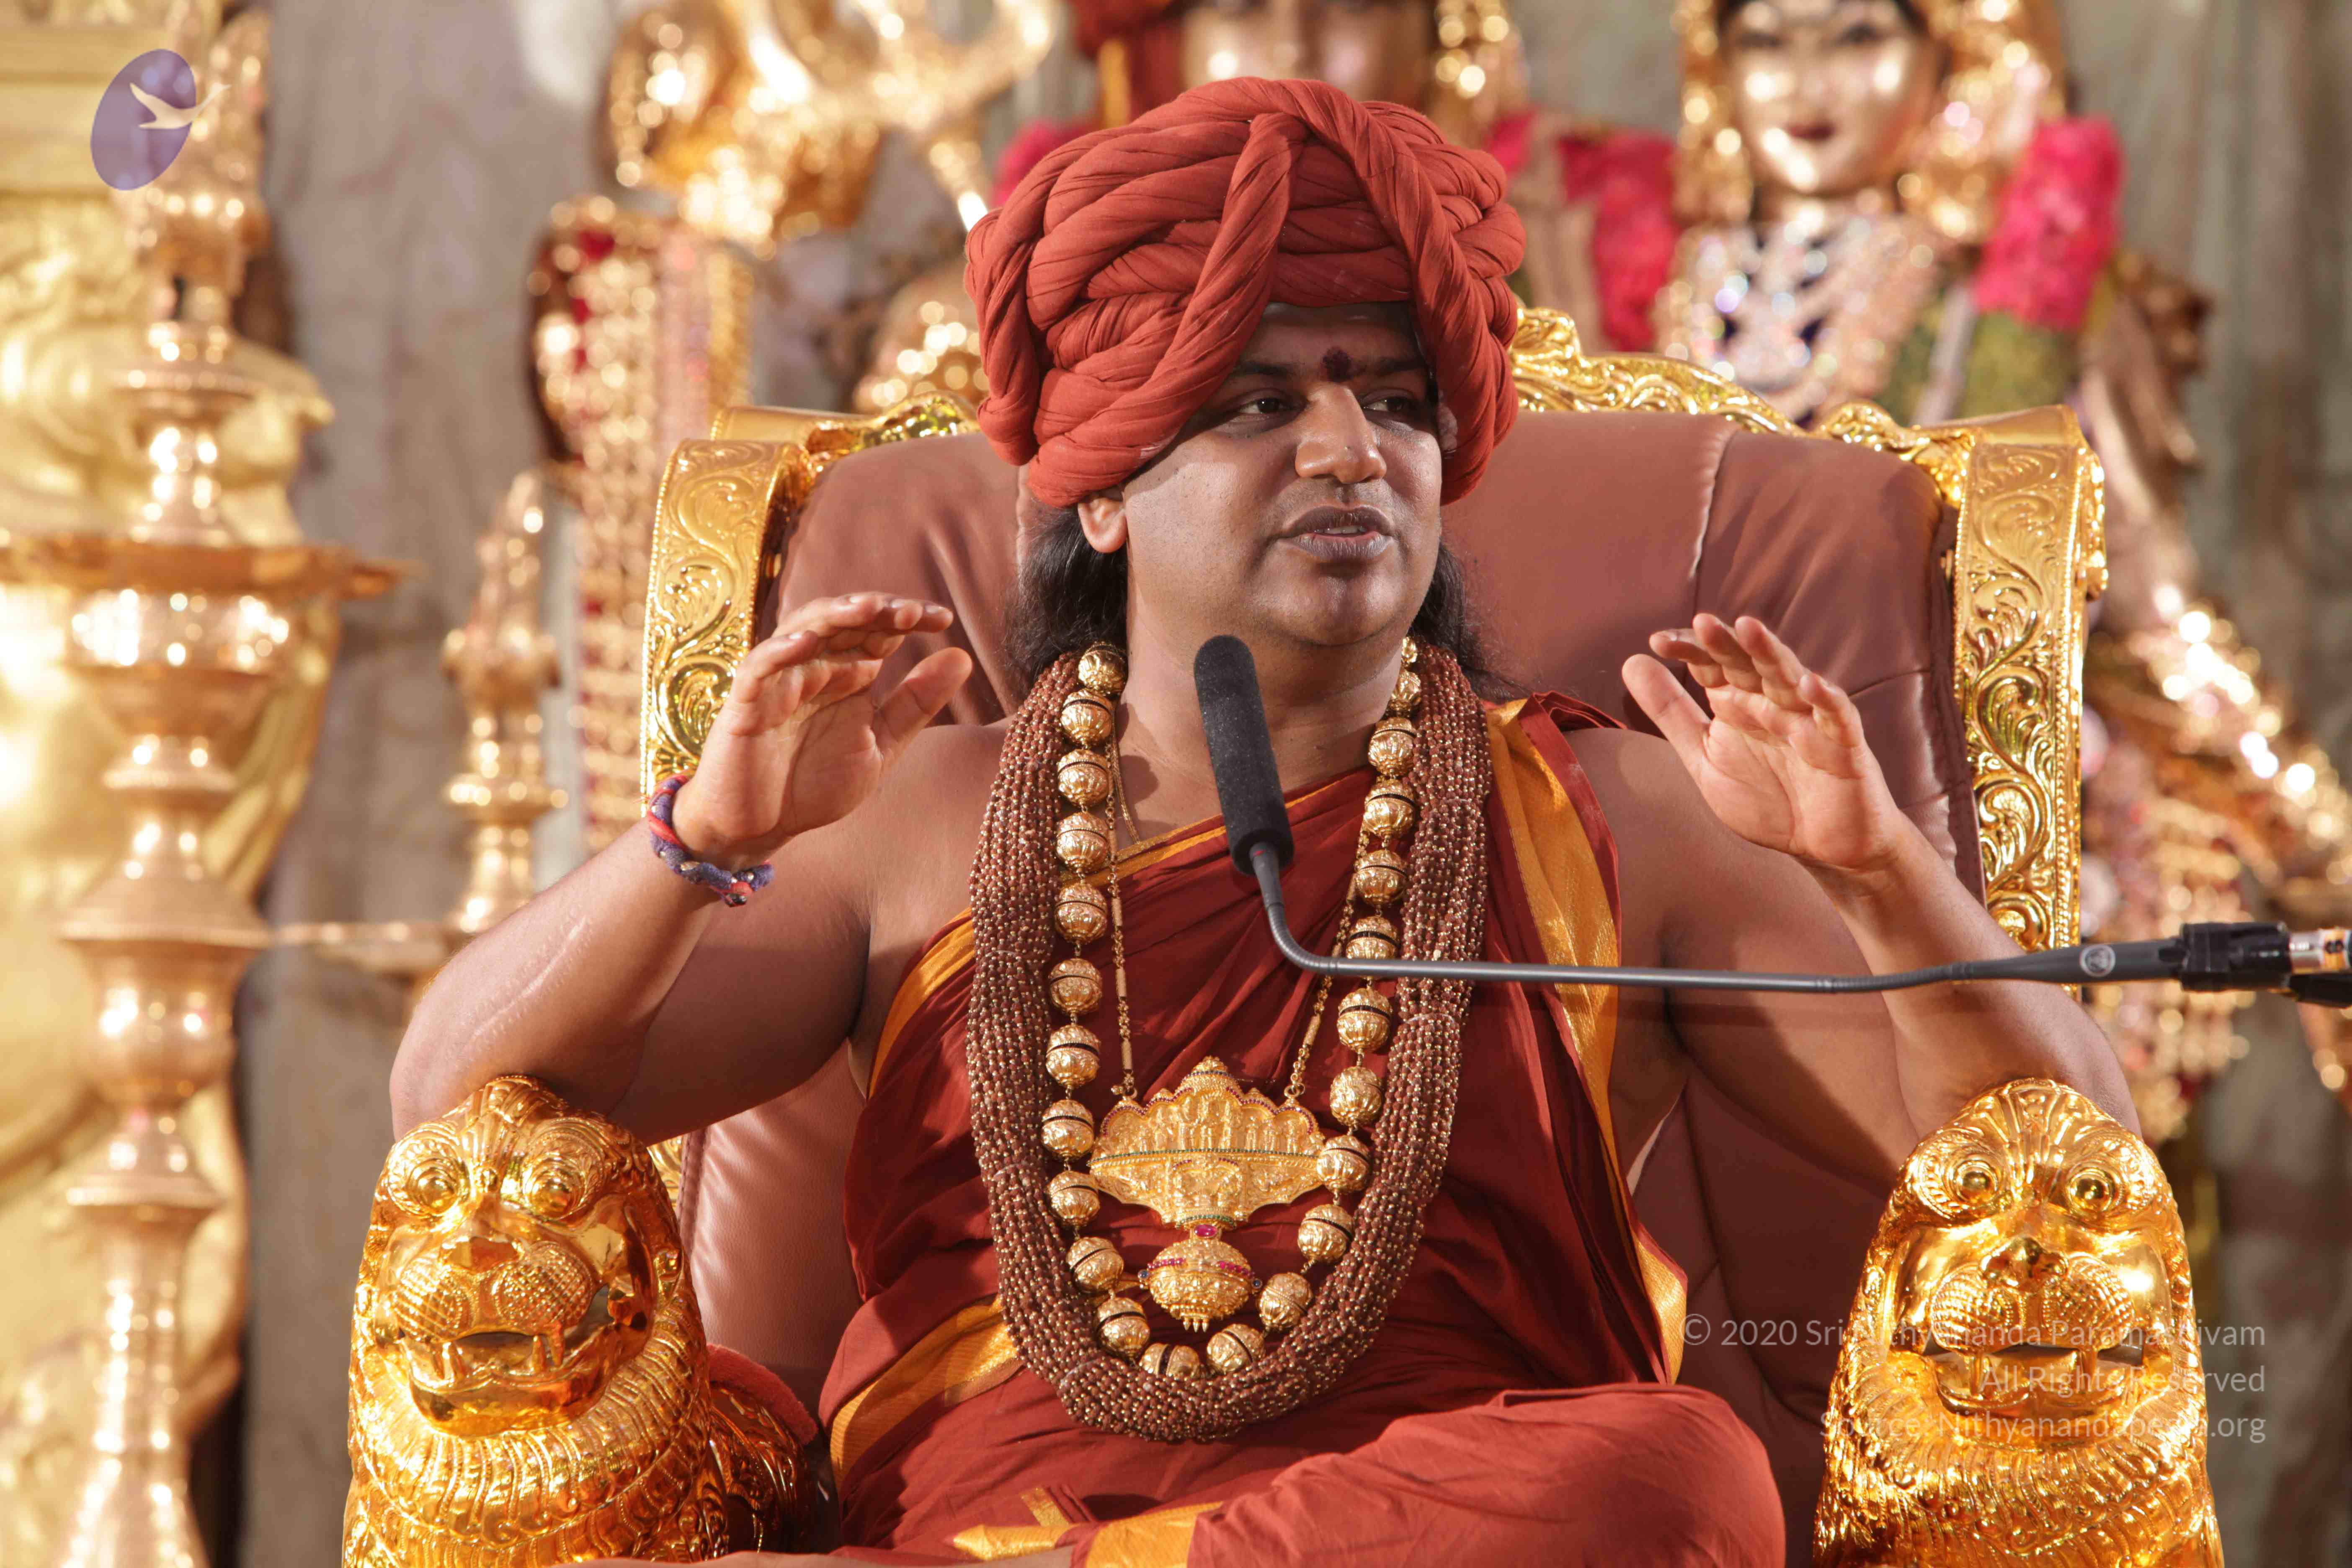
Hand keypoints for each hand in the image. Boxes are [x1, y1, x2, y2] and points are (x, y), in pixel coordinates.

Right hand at [670, 593, 970, 867]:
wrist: (759, 828)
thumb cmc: (814, 783)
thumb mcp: (881, 744)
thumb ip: (916, 703)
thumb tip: (962, 656)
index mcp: (848, 673)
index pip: (879, 630)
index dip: (907, 617)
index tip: (943, 618)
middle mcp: (814, 667)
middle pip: (843, 621)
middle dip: (876, 610)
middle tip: (911, 612)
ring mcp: (778, 682)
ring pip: (802, 631)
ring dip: (834, 615)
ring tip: (868, 607)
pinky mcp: (746, 705)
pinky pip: (758, 668)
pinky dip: (779, 651)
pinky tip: (806, 643)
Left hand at [1622, 613, 1909, 879]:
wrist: (1823, 846)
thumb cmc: (1767, 798)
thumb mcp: (1705, 756)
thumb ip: (1671, 712)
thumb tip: (1632, 661)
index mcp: (1739, 702)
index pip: (1713, 664)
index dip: (1690, 649)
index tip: (1658, 643)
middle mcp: (1773, 703)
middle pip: (1749, 663)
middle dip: (1727, 643)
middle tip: (1701, 622)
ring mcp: (1810, 721)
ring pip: (1791, 679)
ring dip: (1770, 654)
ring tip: (1748, 628)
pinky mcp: (1844, 747)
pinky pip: (1838, 718)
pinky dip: (1826, 700)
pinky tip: (1810, 685)